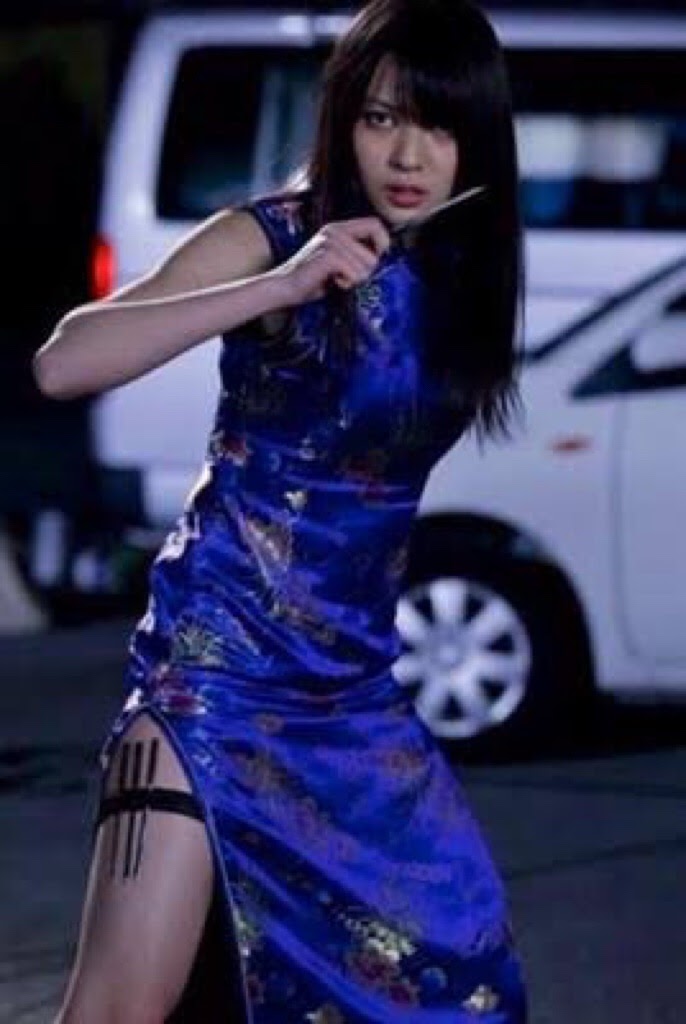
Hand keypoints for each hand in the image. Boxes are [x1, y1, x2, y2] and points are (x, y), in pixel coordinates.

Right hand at [273, 216, 391, 305]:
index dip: (382, 243)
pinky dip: (347, 283)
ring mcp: (331, 241)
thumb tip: (380, 257)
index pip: (375, 224)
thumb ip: (355, 255)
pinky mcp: (328, 255)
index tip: (375, 259)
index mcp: (338, 228)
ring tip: (336, 278)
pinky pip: (354, 273)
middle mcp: (335, 230)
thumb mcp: (337, 261)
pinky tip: (333, 282)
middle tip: (347, 276)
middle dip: (366, 271)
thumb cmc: (310, 279)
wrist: (283, 287)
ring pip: (366, 266)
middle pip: (374, 253)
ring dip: (354, 279)